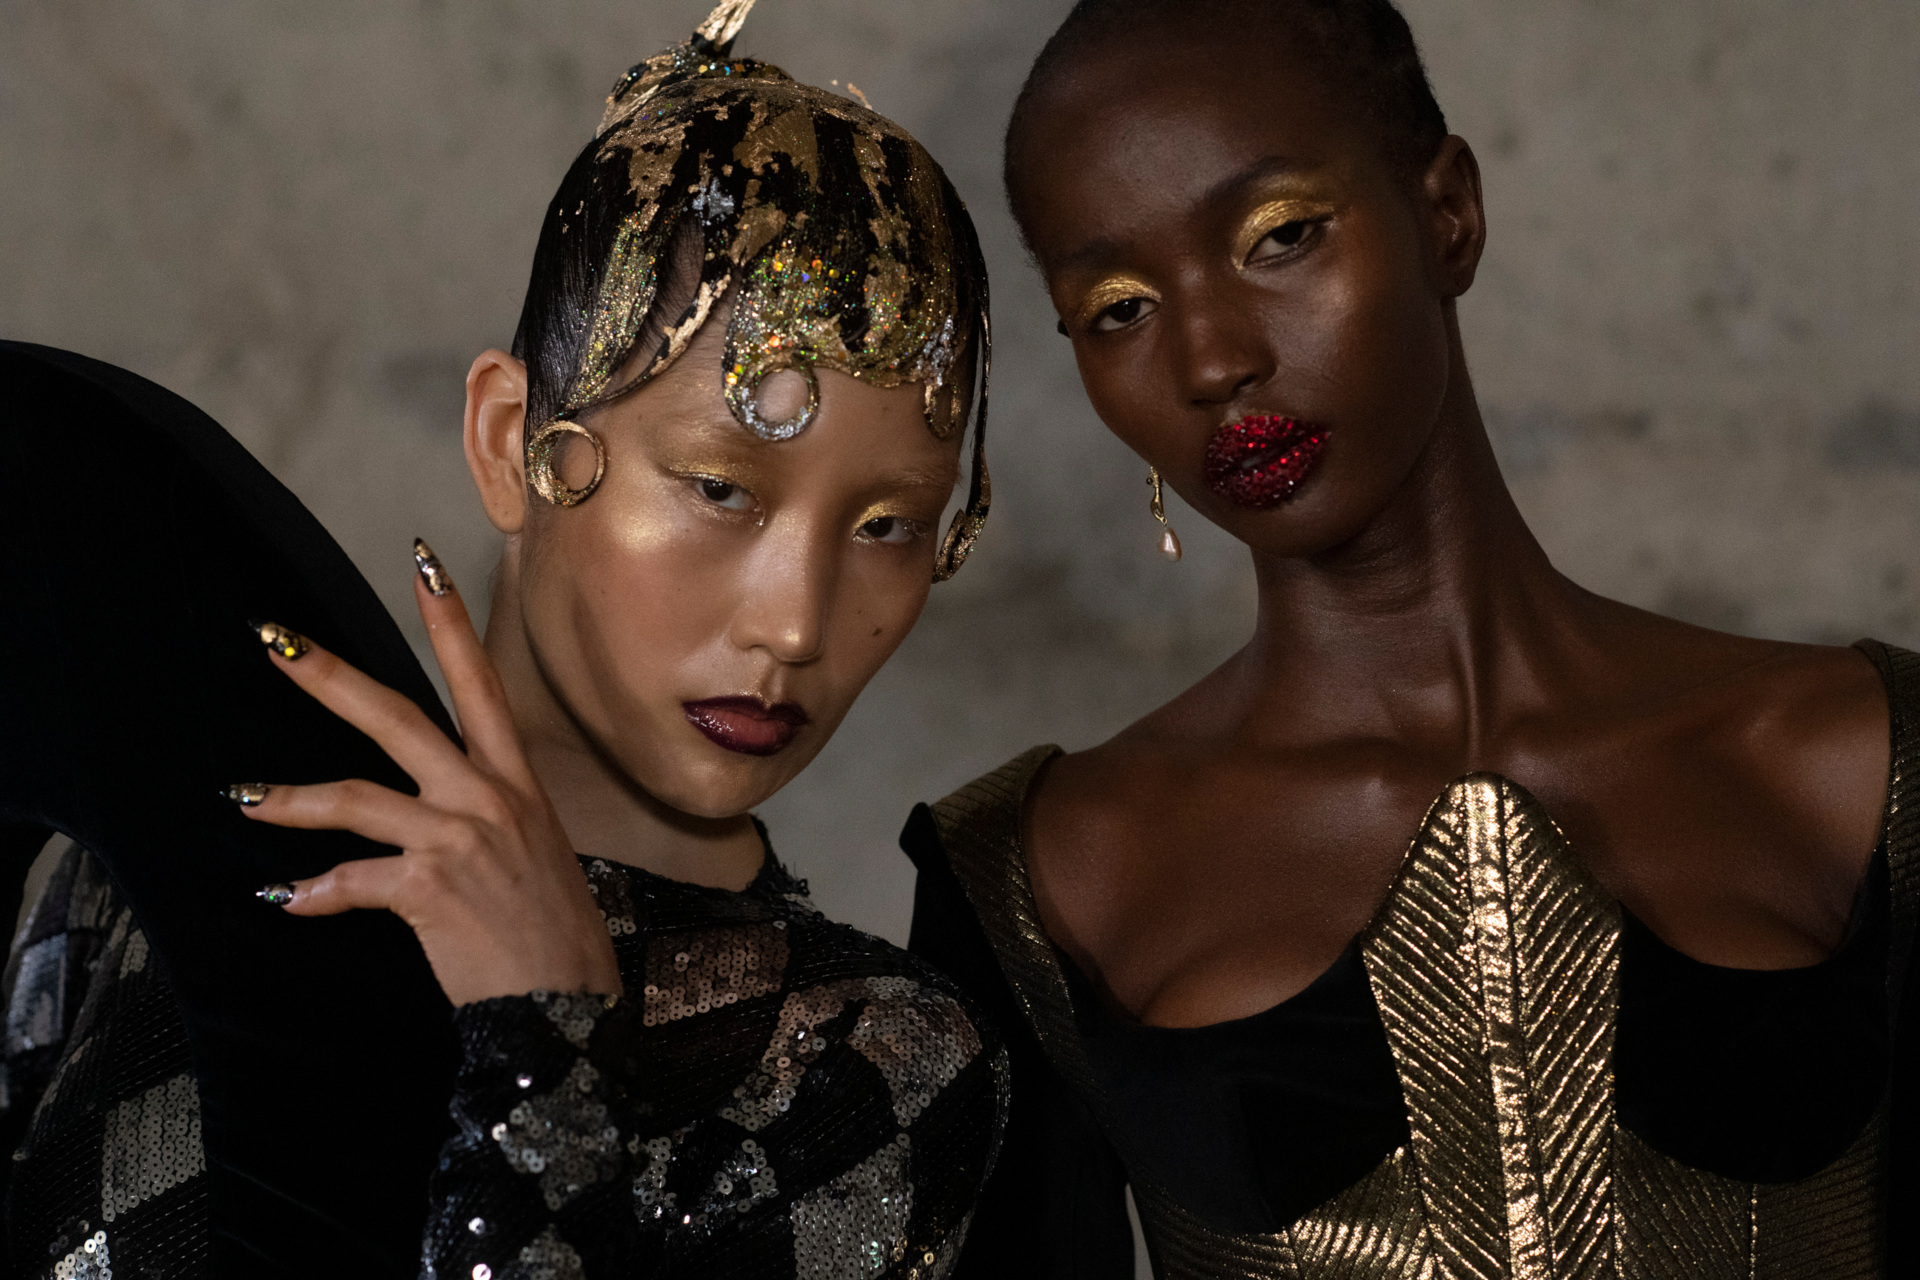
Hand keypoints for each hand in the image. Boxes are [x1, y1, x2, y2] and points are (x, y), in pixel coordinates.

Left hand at [237, 545, 621, 1005]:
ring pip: (355, 796)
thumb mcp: (537, 859)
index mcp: (517, 784)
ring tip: (242, 799)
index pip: (480, 686)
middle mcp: (488, 798)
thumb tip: (444, 823)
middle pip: (400, 716)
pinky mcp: (428, 888)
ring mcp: (458, 839)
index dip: (450, 624)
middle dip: (332, 676)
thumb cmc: (555, 941)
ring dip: (289, 798)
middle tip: (277, 642)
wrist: (567, 1007)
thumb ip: (489, 825)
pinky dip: (311, 893)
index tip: (423, 565)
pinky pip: (350, 880)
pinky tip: (283, 901)